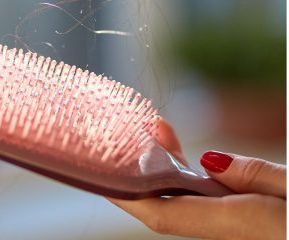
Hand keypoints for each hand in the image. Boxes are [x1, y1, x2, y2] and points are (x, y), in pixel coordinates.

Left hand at [109, 118, 285, 238]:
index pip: (163, 214)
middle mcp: (229, 233)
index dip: (128, 196)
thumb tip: (209, 161)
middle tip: (131, 131)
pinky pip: (211, 202)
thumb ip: (254, 174)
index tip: (103, 174)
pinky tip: (194, 156)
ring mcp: (236, 228)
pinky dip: (195, 177)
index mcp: (236, 226)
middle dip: (144, 170)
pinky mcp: (248, 222)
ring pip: (189, 201)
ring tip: (158, 128)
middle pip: (169, 205)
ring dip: (169, 168)